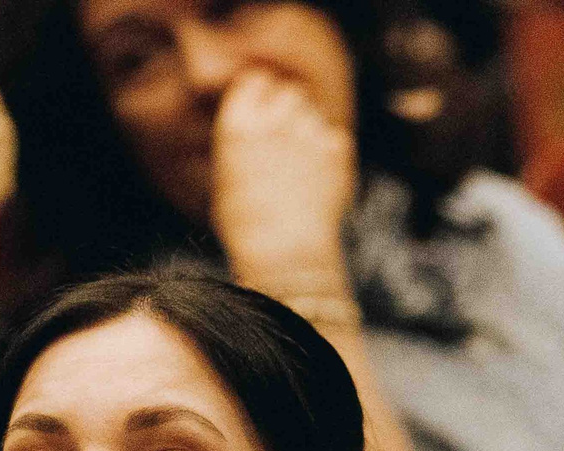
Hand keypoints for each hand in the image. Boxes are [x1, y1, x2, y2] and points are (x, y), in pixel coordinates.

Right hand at [213, 69, 355, 287]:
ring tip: (302, 167)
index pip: (255, 80)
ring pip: (314, 113)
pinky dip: (331, 152)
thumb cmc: (248, 227)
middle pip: (290, 92)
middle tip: (287, 141)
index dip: (262, 93)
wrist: (286, 257)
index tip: (265, 109)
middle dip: (290, 110)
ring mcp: (308, 134)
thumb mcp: (227, 177)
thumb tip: (258, 123)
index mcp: (239, 125)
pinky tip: (320, 179)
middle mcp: (273, 122)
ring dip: (309, 130)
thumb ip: (246, 140)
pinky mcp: (337, 151)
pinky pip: (336, 138)